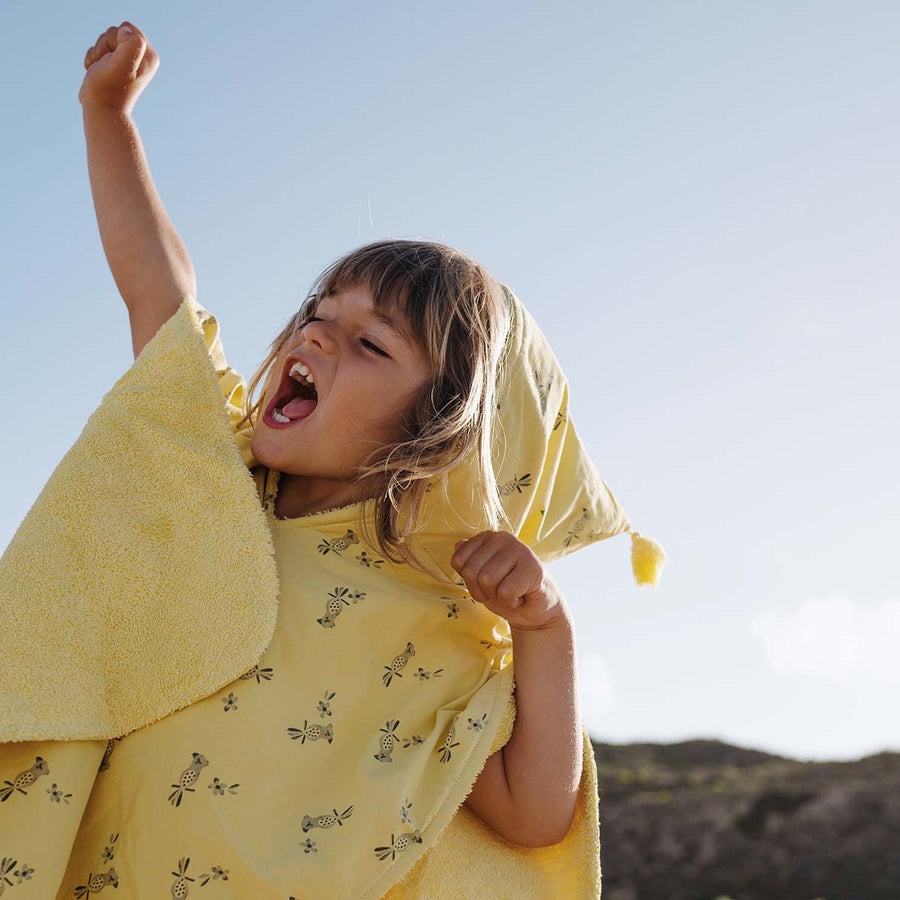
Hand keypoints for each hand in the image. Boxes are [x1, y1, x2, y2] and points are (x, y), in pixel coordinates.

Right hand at [79, 22, 158, 114]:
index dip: (114, 40)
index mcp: (149, 56)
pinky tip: (96, 72)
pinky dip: (93, 58)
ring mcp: (127, 62)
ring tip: (101, 70)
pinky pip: (98, 49)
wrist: (101, 109)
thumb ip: (131, 43)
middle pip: (115, 32)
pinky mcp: (114, 65)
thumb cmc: (110, 87)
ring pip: (104, 40)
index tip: (115, 58)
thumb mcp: (124, 62)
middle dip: (104, 46)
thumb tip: (125, 31)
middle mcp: (141, 58)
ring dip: (97, 53)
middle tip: (106, 65)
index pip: (127, 28)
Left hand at [450, 530, 567, 630]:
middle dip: (482, 591)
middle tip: (500, 591)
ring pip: (487, 580)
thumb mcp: (479, 579)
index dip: (469, 582)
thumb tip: (458, 545)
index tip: (485, 585)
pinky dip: (511, 602)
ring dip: (497, 597)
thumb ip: (467, 563)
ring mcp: (519, 549)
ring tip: (511, 593)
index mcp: (488, 538)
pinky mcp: (534, 567)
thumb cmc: (506, 593)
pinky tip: (521, 597)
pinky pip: (506, 592)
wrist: (535, 612)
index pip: (458, 560)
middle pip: (472, 571)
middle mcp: (502, 538)